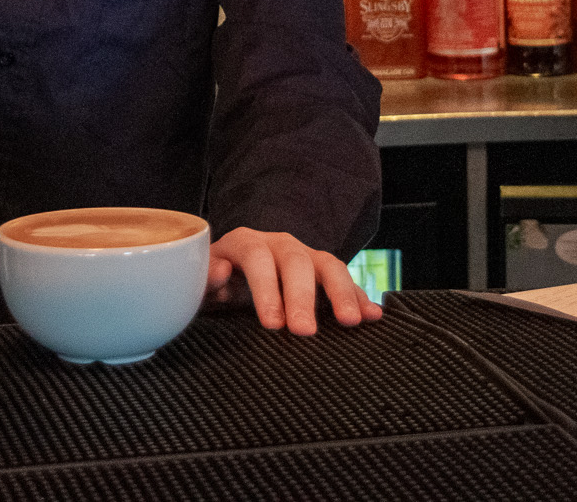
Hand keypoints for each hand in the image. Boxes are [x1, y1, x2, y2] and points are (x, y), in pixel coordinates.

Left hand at [205, 228, 384, 335]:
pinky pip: (346, 282)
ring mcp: (306, 256)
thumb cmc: (215, 285)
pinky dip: (360, 297)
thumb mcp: (202, 283)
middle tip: (304, 332)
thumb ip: (205, 279)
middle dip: (302, 297)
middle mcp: (279, 245)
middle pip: (296, 262)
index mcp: (245, 243)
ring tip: (352, 322)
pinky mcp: (323, 274)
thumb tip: (219, 272)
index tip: (271, 324)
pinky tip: (374, 315)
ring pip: (328, 265)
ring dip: (342, 293)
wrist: (231, 276)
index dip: (265, 289)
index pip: (257, 257)